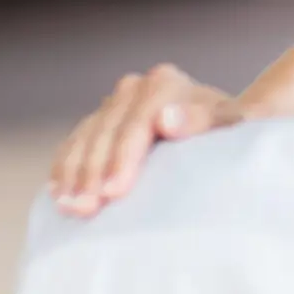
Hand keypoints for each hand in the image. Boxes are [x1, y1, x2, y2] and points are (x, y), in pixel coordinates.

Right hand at [49, 64, 245, 216]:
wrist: (224, 131)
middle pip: (106, 131)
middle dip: (93, 172)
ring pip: (85, 137)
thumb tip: (165, 120)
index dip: (121, 159)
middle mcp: (136, 88)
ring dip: (73, 173)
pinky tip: (58, 193)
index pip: (136, 123)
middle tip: (84, 208)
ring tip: (69, 207)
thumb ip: (204, 120)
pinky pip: (74, 143)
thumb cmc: (235, 134)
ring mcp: (115, 103)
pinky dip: (65, 168)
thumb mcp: (233, 126)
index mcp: (166, 84)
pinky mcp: (101, 121)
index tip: (113, 192)